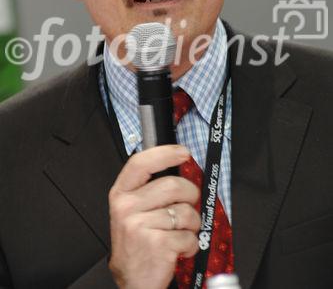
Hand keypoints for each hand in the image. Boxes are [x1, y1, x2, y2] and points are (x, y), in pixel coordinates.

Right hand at [108, 145, 200, 288]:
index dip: (165, 153)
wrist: (132, 279)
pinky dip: (190, 244)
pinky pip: (189, 235)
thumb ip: (149, 188)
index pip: (141, 163)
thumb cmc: (137, 242)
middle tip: (188, 204)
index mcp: (121, 194)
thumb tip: (177, 167)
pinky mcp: (157, 243)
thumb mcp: (133, 210)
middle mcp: (127, 207)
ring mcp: (140, 225)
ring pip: (185, 211)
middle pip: (173, 185)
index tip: (183, 152)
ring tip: (180, 232)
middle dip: (190, 194)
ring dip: (191, 224)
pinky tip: (178, 248)